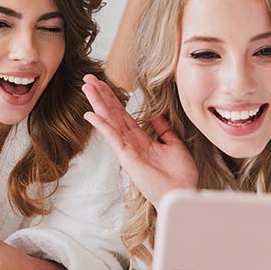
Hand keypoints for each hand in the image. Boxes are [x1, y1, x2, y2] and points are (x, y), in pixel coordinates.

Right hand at [82, 74, 197, 207]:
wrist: (183, 191)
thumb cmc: (180, 175)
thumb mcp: (175, 146)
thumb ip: (164, 131)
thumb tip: (157, 118)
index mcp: (141, 139)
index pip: (123, 114)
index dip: (113, 98)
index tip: (103, 84)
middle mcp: (130, 142)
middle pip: (112, 113)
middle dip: (100, 95)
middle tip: (88, 78)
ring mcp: (127, 149)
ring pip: (109, 121)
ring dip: (97, 103)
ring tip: (86, 87)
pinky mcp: (127, 157)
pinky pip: (113, 138)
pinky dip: (102, 125)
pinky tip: (91, 114)